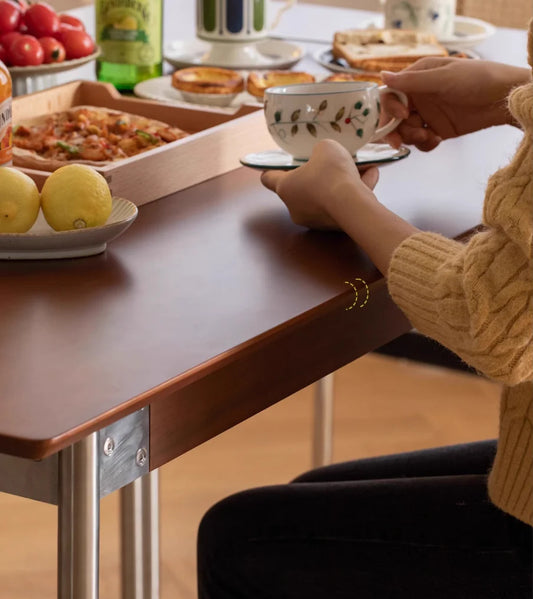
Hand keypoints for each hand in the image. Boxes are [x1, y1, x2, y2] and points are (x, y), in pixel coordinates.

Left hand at [261, 140, 378, 230]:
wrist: (352, 205)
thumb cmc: (331, 173)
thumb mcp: (326, 148)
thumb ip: (321, 150)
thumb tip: (324, 157)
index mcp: (285, 187)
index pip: (269, 179)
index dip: (271, 170)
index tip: (275, 165)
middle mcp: (295, 207)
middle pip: (302, 187)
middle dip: (316, 175)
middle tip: (329, 163)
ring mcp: (314, 220)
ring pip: (326, 196)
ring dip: (340, 182)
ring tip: (361, 167)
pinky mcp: (333, 226)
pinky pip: (342, 205)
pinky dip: (354, 191)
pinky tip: (371, 176)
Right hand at [380, 57, 530, 151]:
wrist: (503, 99)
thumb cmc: (478, 79)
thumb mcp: (443, 78)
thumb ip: (412, 81)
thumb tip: (382, 77)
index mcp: (417, 79)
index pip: (390, 95)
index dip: (390, 109)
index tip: (402, 116)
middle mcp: (419, 97)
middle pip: (393, 118)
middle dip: (394, 130)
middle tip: (397, 143)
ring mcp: (427, 114)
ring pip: (405, 132)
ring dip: (412, 137)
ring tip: (429, 136)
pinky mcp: (437, 129)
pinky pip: (420, 141)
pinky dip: (425, 144)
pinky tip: (437, 139)